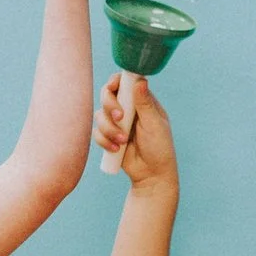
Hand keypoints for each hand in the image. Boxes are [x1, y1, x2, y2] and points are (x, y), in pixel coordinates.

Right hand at [93, 71, 175, 188]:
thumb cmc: (159, 148)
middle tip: (120, 118)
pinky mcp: (108, 136)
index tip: (113, 87)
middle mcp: (127, 109)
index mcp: (141, 102)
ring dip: (109, 129)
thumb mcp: (154, 125)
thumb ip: (145, 104)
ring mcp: (116, 123)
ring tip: (123, 141)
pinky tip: (117, 149)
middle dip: (110, 106)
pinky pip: (96, 133)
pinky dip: (104, 141)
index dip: (115, 81)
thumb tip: (140, 81)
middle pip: (107, 95)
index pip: (124, 83)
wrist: (151, 175)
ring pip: (99, 115)